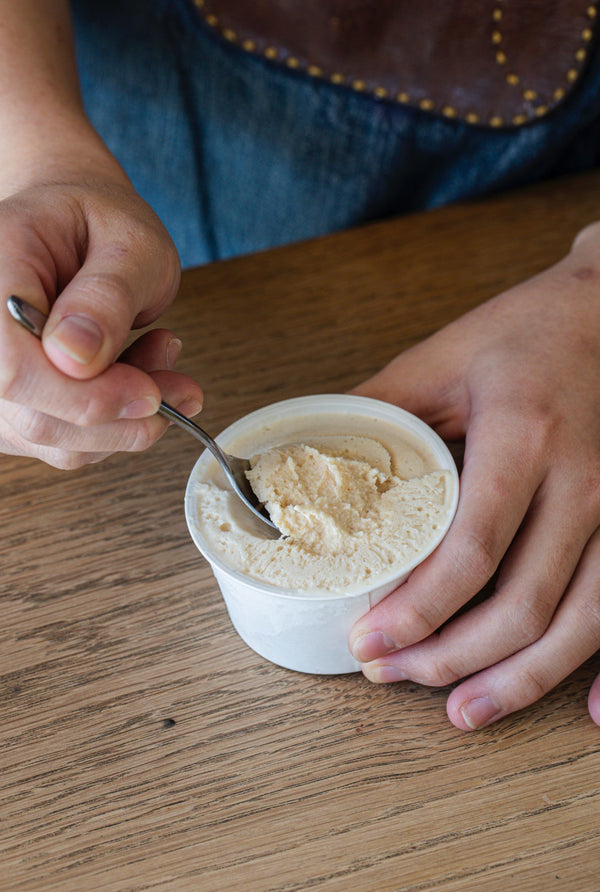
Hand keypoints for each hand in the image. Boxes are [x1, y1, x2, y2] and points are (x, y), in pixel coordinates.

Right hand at [0, 178, 202, 467]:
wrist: (76, 230)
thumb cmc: (100, 225)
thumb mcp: (130, 243)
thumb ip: (108, 295)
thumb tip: (77, 357)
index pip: (13, 369)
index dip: (85, 397)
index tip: (152, 394)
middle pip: (34, 417)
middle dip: (123, 416)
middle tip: (182, 388)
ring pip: (53, 440)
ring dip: (126, 422)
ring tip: (163, 363)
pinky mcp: (13, 408)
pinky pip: (64, 443)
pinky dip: (115, 426)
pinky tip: (140, 380)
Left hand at [349, 222, 599, 729]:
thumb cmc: (523, 333)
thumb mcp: (439, 359)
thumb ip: (375, 412)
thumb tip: (303, 463)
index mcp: (525, 436)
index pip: (474, 550)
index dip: (419, 611)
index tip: (370, 642)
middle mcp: (584, 482)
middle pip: (524, 604)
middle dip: (450, 657)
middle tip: (391, 674)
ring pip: (580, 624)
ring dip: (516, 680)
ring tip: (460, 709)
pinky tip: (589, 712)